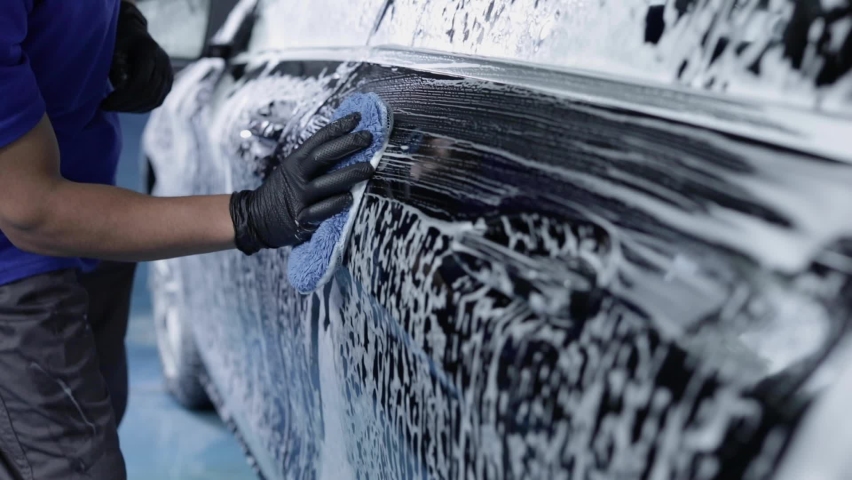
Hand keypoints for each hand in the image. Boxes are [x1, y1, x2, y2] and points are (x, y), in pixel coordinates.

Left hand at [101, 1, 173, 112]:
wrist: (136, 36)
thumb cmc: (120, 41)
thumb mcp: (113, 49)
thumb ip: (116, 68)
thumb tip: (120, 90)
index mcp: (150, 50)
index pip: (140, 81)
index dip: (122, 96)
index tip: (104, 102)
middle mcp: (164, 63)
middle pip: (148, 93)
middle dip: (125, 104)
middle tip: (106, 107)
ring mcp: (169, 74)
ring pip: (154, 100)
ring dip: (133, 108)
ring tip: (115, 107)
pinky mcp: (168, 83)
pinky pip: (157, 101)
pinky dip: (142, 107)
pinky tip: (126, 107)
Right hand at [229, 113, 374, 253]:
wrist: (256, 219)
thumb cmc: (284, 192)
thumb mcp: (293, 171)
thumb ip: (314, 161)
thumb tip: (345, 141)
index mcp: (295, 162)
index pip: (317, 141)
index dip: (337, 128)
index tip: (357, 118)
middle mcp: (297, 177)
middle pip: (322, 157)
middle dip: (346, 145)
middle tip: (367, 137)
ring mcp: (299, 198)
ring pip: (325, 184)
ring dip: (348, 174)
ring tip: (369, 168)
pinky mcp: (302, 220)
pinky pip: (321, 211)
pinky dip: (336, 204)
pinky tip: (351, 198)